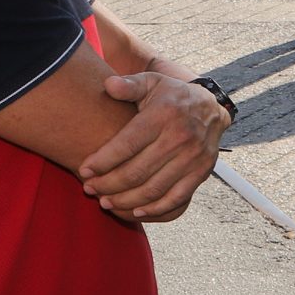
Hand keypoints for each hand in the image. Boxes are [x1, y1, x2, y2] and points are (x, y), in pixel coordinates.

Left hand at [80, 72, 227, 221]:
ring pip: (153, 189)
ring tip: (105, 201)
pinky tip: (135, 212)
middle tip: (89, 189)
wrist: (211, 107)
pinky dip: (154, 210)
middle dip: (108, 184)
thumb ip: (129, 84)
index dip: (102, 161)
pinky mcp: (202, 172)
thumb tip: (109, 85)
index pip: (127, 144)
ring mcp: (193, 157)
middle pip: (136, 171)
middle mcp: (181, 137)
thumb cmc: (171, 96)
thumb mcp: (151, 82)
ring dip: (125, 200)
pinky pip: (176, 198)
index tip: (83, 170)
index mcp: (164, 114)